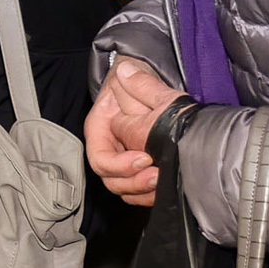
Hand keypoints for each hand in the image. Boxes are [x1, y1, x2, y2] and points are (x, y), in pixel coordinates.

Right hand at [86, 57, 182, 205]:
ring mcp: (125, 163)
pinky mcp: (142, 171)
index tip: (145, 157)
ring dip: (143, 191)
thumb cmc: (137, 86)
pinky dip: (151, 195)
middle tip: (157, 174)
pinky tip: (166, 186)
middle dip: (134, 182)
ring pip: (125, 190)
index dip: (120, 164)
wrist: (148, 92)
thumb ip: (137, 81)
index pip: (101, 159)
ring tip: (163, 180)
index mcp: (101, 131)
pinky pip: (140, 193)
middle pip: (111, 180)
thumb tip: (126, 72)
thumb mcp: (142, 82)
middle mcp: (110, 150)